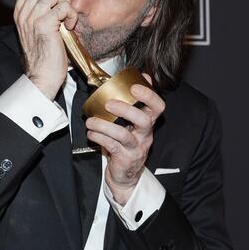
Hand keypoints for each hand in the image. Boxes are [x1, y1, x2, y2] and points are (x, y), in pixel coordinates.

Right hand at [14, 0, 77, 98]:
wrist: (41, 77)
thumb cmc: (44, 57)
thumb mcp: (37, 30)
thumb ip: (41, 13)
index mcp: (20, 12)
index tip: (55, 0)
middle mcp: (24, 13)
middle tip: (63, 7)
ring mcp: (33, 18)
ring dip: (65, 2)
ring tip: (67, 17)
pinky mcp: (45, 26)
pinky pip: (63, 7)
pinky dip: (71, 14)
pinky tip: (70, 26)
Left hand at [85, 74, 164, 204]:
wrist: (126, 174)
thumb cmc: (127, 143)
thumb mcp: (134, 122)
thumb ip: (137, 100)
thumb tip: (143, 75)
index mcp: (148, 122)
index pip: (158, 106)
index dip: (149, 95)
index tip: (134, 87)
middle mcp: (145, 134)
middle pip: (144, 120)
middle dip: (126, 110)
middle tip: (108, 104)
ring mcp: (136, 147)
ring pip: (123, 135)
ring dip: (104, 126)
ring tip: (90, 122)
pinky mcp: (125, 158)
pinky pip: (112, 146)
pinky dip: (99, 138)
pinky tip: (91, 133)